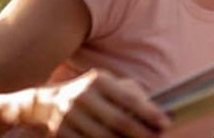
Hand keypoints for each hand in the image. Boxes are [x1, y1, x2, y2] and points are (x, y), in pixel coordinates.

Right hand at [19, 70, 169, 137]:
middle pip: (118, 121)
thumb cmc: (91, 94)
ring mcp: (69, 116)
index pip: (129, 98)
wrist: (47, 103)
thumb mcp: (109, 86)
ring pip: (104, 137)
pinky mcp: (61, 133)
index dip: (149, 113)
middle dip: (141, 134)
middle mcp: (82, 96)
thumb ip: (134, 96)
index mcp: (98, 81)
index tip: (166, 124)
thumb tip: (162, 113)